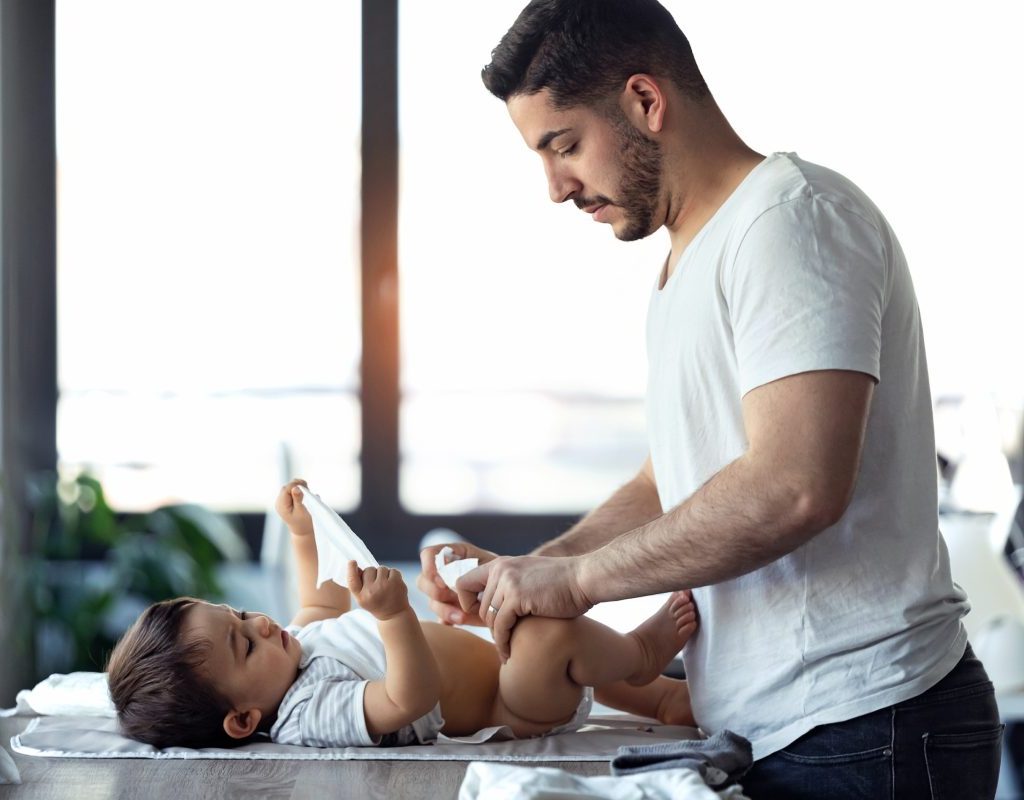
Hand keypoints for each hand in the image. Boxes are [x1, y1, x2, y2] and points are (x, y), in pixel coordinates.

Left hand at [275, 479, 312, 535]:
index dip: (296, 485)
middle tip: (307, 487)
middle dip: (296, 485)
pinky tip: (303, 493)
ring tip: (306, 489)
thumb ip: (297, 499)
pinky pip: (289, 492)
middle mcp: (280, 503)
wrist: (302, 531)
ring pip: (288, 489)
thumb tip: (295, 488)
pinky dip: (297, 490)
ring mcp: (282, 503)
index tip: (306, 485)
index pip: (286, 489)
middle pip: (286, 488)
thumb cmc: (302, 523)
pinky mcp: (286, 502)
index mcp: (281, 505)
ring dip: (297, 487)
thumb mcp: (301, 511)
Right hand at [348, 561, 410, 620]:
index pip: (352, 580)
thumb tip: (356, 567)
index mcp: (361, 597)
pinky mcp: (396, 582)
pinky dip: (393, 575)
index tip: (352, 562)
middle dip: (372, 574)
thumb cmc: (376, 603)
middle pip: (369, 570)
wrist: (394, 614)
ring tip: (385, 585)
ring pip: (381, 568)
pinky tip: (393, 584)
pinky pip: (392, 570)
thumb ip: (358, 584)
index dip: (351, 569)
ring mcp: (384, 586)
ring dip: (383, 574)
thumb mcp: (363, 598)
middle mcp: (371, 591)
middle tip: (377, 584)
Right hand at [417, 541, 498, 625]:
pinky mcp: (450, 611)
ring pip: (431, 602)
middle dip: (435, 591)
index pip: (429, 555)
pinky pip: (440, 619)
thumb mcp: (491, 566)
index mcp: (453, 554)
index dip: (430, 567)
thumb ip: (471, 570)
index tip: (443, 580)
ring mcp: (445, 594)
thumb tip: (448, 580)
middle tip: (451, 598)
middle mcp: (444, 573)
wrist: (513, 593)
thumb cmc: (504, 574)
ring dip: (444, 610)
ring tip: (462, 617)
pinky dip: (448, 621)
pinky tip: (458, 622)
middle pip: (423, 580)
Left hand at [455, 555, 592, 661]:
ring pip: (489, 619)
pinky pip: (501, 626)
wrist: (585, 578)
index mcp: (501, 564)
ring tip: (506, 651)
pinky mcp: (517, 597)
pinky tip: (509, 653)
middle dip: (490, 627)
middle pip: (481, 607)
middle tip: (502, 642)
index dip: (468, 602)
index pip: (465, 582)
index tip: (481, 617)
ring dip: (497, 639)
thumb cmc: (563, 583)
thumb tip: (496, 609)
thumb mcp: (530, 578)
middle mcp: (500, 570)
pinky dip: (503, 643)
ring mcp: (508, 582)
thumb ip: (511, 587)